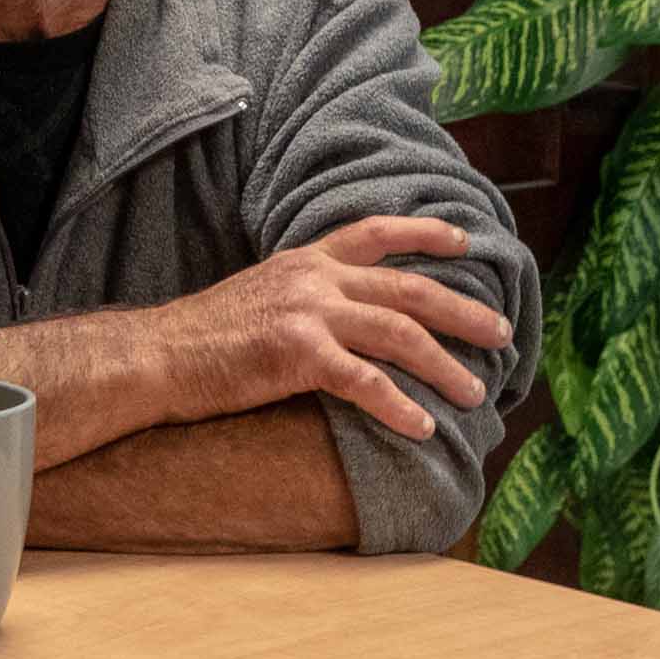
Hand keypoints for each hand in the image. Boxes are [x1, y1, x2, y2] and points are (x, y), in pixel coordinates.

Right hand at [163, 216, 512, 439]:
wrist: (156, 356)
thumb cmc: (205, 338)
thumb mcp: (263, 295)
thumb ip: (308, 296)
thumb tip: (349, 315)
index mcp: (307, 260)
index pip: (377, 232)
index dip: (426, 234)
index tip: (467, 243)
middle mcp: (315, 278)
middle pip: (410, 288)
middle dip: (463, 312)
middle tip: (502, 333)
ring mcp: (309, 313)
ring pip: (400, 334)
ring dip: (445, 366)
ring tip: (475, 393)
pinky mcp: (298, 354)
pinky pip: (365, 382)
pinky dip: (399, 406)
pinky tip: (422, 427)